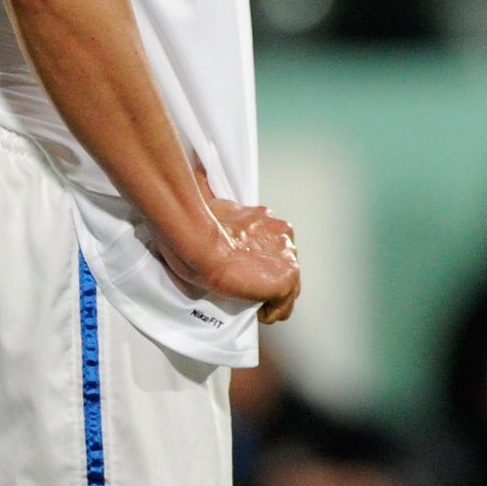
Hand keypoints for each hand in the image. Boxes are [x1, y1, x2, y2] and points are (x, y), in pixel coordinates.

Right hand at [168, 157, 301, 322]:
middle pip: (282, 264)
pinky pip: (285, 303)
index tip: (245, 270)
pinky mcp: (285, 279)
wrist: (201, 243)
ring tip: (257, 308)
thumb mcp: (208, 205)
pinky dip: (274, 312)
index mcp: (267, 220)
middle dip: (268, 278)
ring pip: (288, 285)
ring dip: (273, 297)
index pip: (271, 246)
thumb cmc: (198, 227)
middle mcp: (283, 237)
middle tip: (249, 291)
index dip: (259, 261)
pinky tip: (262, 316)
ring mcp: (287, 258)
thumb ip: (212, 195)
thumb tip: (198, 169)